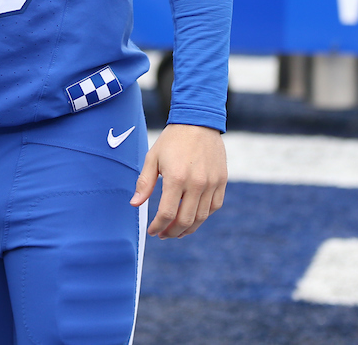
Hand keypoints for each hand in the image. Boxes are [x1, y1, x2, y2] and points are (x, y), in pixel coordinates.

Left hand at [130, 123, 226, 238]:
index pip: (167, 214)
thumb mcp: (153, 158)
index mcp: (176, 178)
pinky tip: (192, 218)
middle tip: (163, 235)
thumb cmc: (171, 140)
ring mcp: (212, 184)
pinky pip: (213, 207)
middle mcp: (197, 184)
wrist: (198, 123)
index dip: (158, 226)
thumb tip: (135, 204)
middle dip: (172, 232)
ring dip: (188, 229)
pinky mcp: (222, 182)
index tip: (152, 231)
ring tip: (176, 231)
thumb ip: (144, 183)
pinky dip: (202, 217)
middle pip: (186, 221)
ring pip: (201, 217)